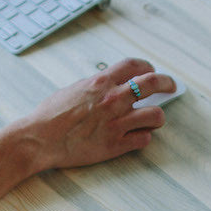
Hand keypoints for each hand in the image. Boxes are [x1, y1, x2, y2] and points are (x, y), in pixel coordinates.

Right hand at [19, 59, 170, 171]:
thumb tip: (105, 86)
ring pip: (156, 115)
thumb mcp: (72, 90)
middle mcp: (113, 100)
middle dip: (167, 83)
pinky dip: (143, 137)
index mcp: (101, 83)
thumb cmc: (49, 115)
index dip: (148, 66)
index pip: (134, 65)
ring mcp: (116, 123)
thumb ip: (93, 88)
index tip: (152, 69)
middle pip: (153, 84)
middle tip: (171, 87)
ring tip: (153, 119)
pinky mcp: (115, 145)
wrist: (39, 139)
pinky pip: (144, 139)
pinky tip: (137, 137)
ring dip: (157, 116)